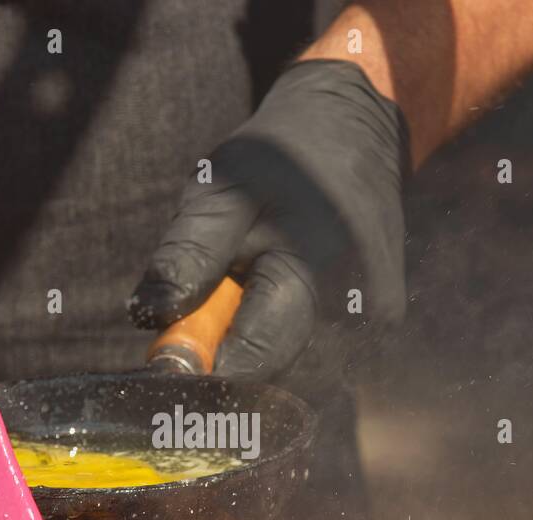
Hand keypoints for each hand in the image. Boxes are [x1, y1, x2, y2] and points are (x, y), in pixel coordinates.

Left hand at [129, 60, 408, 379]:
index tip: (169, 361)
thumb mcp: (221, 190)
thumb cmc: (281, 157)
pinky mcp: (382, 322)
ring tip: (253, 289)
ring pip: (297, 369)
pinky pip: (320, 354)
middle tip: (217, 302)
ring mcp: (378, 322)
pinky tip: (280, 294)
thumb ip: (188, 256)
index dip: (203, 373)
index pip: (251, 366)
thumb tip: (150, 320)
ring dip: (260, 346)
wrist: (356, 128)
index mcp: (315, 277)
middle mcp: (359, 314)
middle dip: (232, 357)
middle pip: (275, 377)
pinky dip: (286, 336)